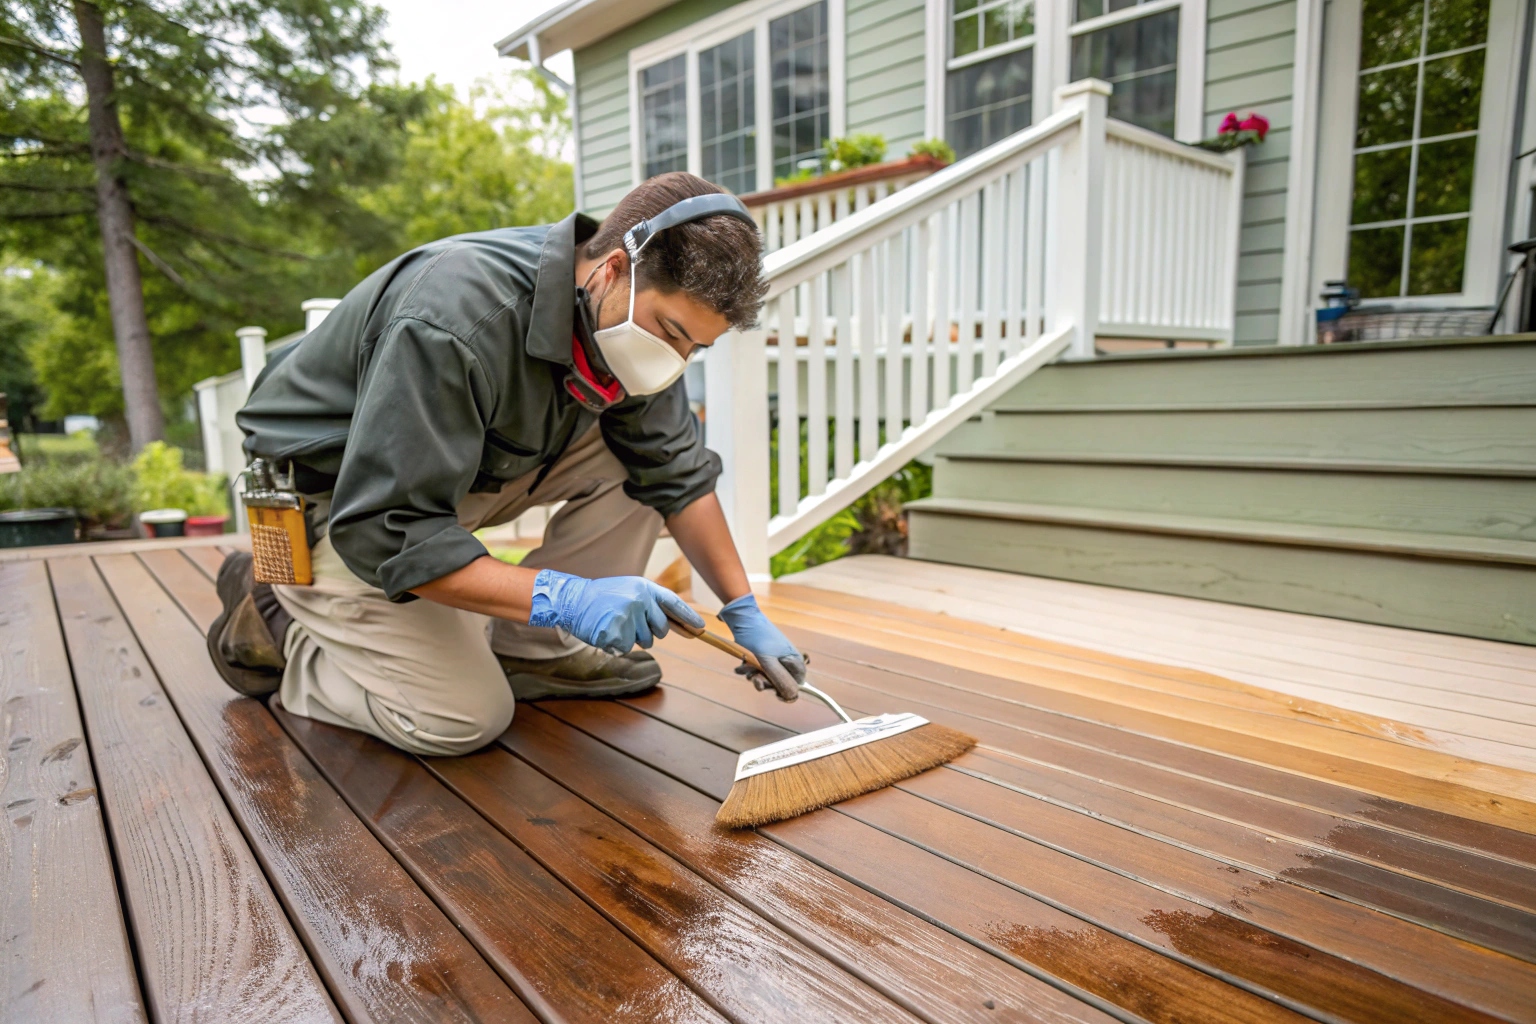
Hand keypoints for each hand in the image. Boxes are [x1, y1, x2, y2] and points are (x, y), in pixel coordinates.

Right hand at [530, 569, 703, 653]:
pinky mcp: (618, 633)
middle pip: (661, 629)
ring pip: (645, 641)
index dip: (688, 617)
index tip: (700, 628)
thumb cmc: (602, 597)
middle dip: (650, 632)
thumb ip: (651, 604)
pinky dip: (616, 644)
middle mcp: (640, 600)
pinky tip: (605, 631)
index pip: (673, 603)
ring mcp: (629, 617)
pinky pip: (626, 648)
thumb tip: (679, 623)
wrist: (572, 600)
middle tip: (630, 624)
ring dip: (632, 638)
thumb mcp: (629, 591)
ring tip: (615, 624)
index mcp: (644, 587)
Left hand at [718, 593, 804, 700]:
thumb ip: (779, 679)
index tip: (772, 691)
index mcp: (794, 660)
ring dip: (754, 675)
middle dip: (764, 681)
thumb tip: (792, 696)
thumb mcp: (767, 661)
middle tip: (754, 677)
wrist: (742, 618)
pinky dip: (750, 669)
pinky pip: (758, 669)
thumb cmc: (757, 638)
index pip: (797, 684)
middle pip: (779, 682)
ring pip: (767, 677)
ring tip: (745, 668)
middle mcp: (787, 660)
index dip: (784, 690)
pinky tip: (741, 666)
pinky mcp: (763, 655)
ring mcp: (775, 657)